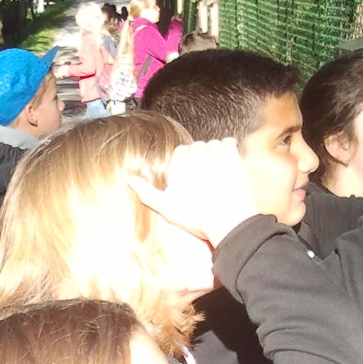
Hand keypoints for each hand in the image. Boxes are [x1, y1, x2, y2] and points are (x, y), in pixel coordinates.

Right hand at [126, 138, 257, 245]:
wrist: (227, 221)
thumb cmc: (195, 216)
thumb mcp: (165, 207)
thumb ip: (146, 191)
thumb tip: (129, 179)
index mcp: (179, 163)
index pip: (180, 151)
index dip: (185, 163)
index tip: (190, 177)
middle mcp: (196, 154)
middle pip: (197, 146)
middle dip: (199, 158)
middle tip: (204, 177)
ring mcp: (215, 153)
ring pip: (213, 144)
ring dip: (214, 153)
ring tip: (216, 173)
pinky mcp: (233, 155)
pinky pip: (229, 142)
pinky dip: (228, 149)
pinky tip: (227, 164)